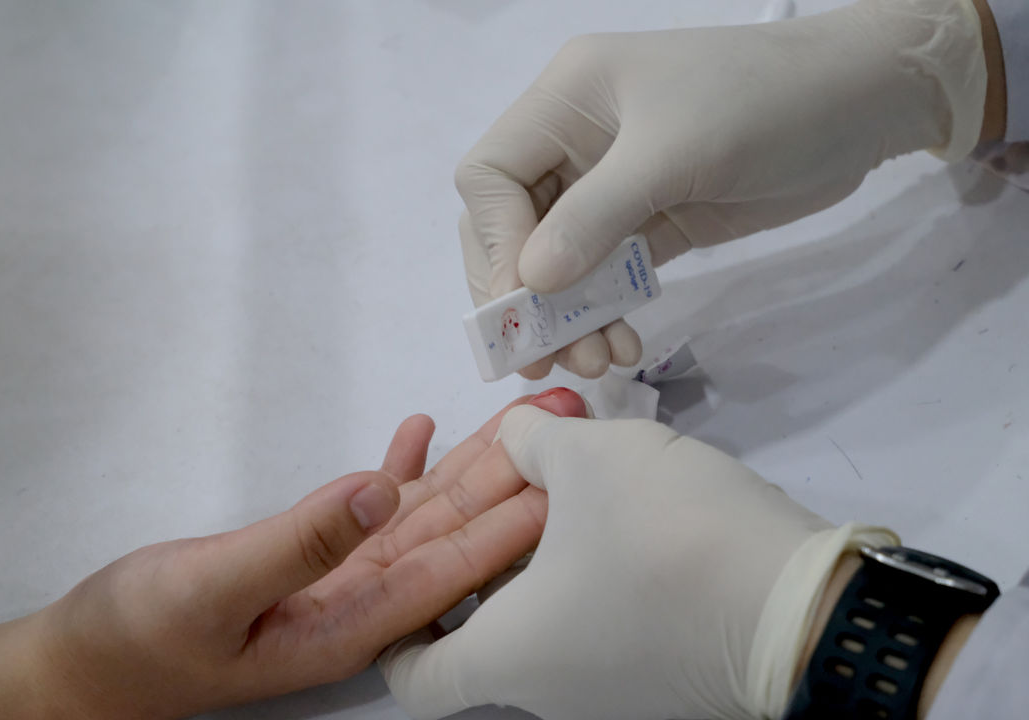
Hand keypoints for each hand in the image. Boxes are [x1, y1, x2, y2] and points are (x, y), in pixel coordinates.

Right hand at [0, 389, 586, 719]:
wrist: (85, 662)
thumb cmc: (138, 638)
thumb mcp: (212, 588)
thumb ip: (300, 542)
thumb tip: (377, 489)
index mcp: (350, 626)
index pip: (451, 569)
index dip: (509, 522)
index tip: (562, 476)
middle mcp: (360, 603)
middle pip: (452, 533)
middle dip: (510, 477)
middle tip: (564, 420)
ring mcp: (338, 576)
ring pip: (422, 513)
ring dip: (469, 465)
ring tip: (518, 418)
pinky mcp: (311, 556)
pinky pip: (370, 506)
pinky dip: (399, 468)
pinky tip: (420, 432)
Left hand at [382, 407, 894, 719]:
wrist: (803, 604)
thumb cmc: (664, 535)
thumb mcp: (587, 457)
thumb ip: (528, 441)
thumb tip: (514, 439)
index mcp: (508, 655)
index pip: (414, 675)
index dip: (398, 627)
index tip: (409, 573)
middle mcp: (550, 690)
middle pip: (484, 630)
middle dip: (482, 554)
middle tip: (492, 488)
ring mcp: (610, 690)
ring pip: (546, 618)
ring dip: (542, 551)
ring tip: (557, 479)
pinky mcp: (661, 676)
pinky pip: (596, 621)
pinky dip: (586, 570)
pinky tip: (610, 509)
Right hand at [458, 0, 986, 378]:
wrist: (862, 106)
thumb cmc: (764, 105)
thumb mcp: (673, 153)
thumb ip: (595, 217)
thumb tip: (527, 286)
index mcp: (566, 98)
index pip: (491, 175)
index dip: (496, 242)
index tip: (525, 302)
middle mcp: (576, 141)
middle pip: (513, 225)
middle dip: (524, 292)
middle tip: (542, 357)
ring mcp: (612, 185)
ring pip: (557, 259)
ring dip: (566, 315)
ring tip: (593, 362)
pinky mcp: (651, 221)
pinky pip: (604, 274)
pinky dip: (603, 313)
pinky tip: (620, 346)